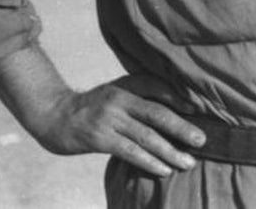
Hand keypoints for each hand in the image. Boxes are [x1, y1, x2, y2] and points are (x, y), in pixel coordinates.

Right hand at [31, 75, 204, 177]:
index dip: (180, 97)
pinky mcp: (98, 138)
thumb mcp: (117, 94)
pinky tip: (164, 170)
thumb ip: (141, 98)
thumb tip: (177, 110)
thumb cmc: (94, 107)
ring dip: (170, 151)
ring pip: (146, 136)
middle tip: (202, 141)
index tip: (200, 108)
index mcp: (128, 85)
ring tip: (188, 162)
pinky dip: (149, 161)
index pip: (159, 88)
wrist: (53, 115)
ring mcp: (109, 119)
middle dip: (183, 128)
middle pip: (158, 114)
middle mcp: (120, 99)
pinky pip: (129, 151)